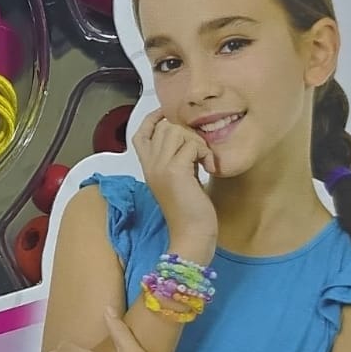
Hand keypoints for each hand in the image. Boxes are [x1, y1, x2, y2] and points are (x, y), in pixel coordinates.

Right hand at [132, 108, 217, 253]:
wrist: (192, 235)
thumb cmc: (191, 212)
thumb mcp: (179, 180)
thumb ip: (177, 159)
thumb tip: (189, 138)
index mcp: (148, 167)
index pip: (142, 133)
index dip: (155, 119)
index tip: (169, 116)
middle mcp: (150, 164)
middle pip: (164, 127)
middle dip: (187, 133)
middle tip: (199, 152)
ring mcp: (160, 167)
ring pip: (177, 131)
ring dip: (197, 141)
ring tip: (203, 161)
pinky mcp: (175, 171)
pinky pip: (191, 144)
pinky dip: (204, 153)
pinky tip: (208, 168)